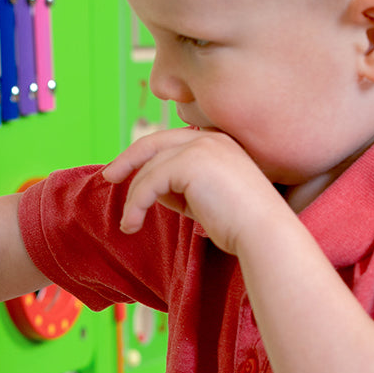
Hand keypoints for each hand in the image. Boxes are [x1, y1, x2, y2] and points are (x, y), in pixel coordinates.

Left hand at [100, 128, 287, 255]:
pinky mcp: (190, 163)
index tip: (124, 169)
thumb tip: (150, 187)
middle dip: (128, 160)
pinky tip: (132, 223)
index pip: (171, 141)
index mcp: (219, 141)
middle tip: (108, 177)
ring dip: (134, 197)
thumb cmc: (240, 226)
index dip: (145, 154)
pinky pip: (149, 183)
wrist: (265, 235)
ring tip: (129, 223)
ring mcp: (200, 147)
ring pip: (149, 168)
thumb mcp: (205, 199)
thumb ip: (180, 186)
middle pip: (154, 143)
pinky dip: (135, 204)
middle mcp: (210, 138)